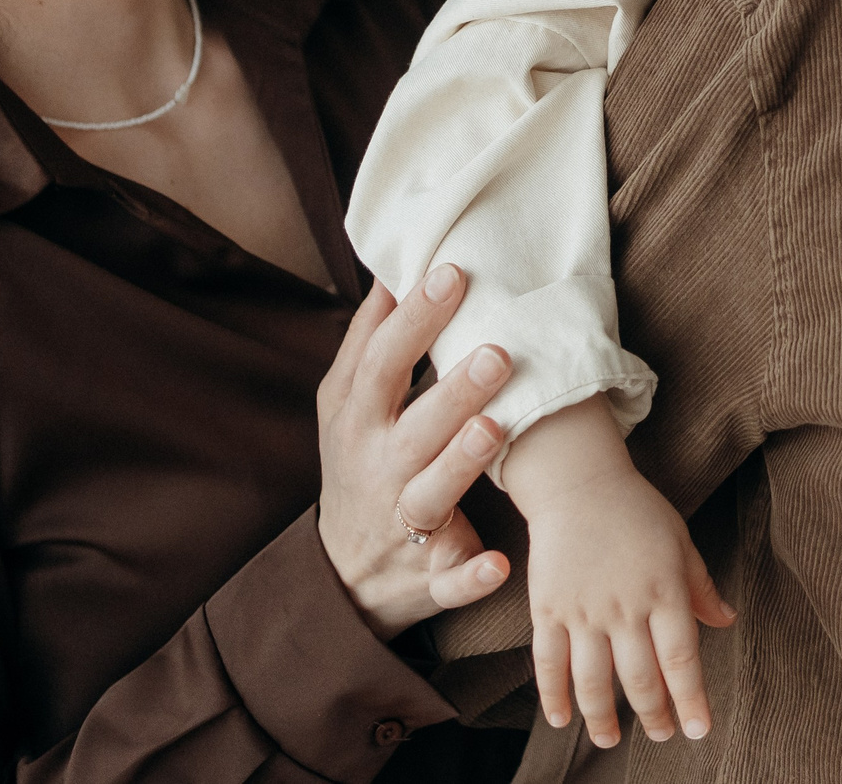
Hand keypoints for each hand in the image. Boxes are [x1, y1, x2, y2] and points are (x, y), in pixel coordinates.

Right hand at [316, 264, 513, 638]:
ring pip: (430, 495)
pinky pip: (447, 580)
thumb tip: (396, 261)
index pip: (382, 361)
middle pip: (413, 425)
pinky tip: (499, 564)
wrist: (342, 575)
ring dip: (461, 464)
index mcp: (358, 420)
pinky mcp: (424, 577)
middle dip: (453, 390)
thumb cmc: (359, 464)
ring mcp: (399, 525)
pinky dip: (470, 576)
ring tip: (495, 429)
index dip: (415, 318)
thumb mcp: (347, 402)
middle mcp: (377, 468)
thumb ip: (371, 337)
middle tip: (498, 351)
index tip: (453, 271)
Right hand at [501, 400, 737, 747]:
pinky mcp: (548, 608)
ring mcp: (583, 610)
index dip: (690, 700)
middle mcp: (625, 607)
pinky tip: (561, 720)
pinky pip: (549, 663)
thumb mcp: (679, 540)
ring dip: (603, 718)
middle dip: (653, 716)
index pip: (680, 660)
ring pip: (593, 681)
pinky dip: (554, 696)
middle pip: (640, 679)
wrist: (577, 481)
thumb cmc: (636, 509)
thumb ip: (700, 585)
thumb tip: (727, 620)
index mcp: (663, 591)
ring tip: (611, 739)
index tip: (698, 730)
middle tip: (661, 735)